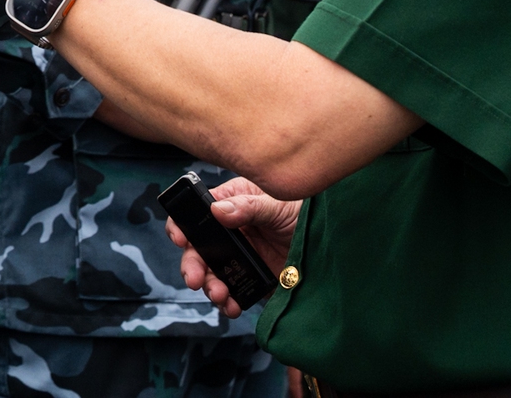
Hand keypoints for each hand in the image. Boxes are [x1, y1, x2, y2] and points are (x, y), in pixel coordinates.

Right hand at [168, 177, 299, 318]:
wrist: (330, 246)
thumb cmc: (304, 213)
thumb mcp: (278, 204)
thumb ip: (249, 207)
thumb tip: (218, 210)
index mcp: (231, 204)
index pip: (197, 213)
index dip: (182, 225)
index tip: (180, 239)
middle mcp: (230, 232)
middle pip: (198, 248)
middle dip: (192, 265)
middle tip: (194, 278)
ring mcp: (239, 257)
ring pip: (211, 273)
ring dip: (210, 286)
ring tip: (219, 295)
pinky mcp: (250, 279)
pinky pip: (232, 292)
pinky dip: (228, 302)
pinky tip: (232, 306)